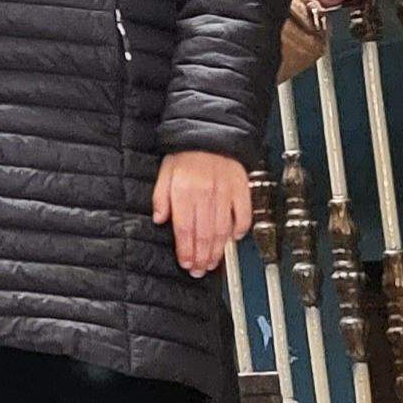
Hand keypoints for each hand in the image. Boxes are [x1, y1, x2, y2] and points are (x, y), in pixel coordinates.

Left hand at [152, 150, 255, 275]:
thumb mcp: (165, 172)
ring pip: (222, 230)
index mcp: (184, 191)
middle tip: (199, 270)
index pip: (184, 228)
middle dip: (201, 257)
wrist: (211, 132)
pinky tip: (235, 239)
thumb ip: (160, 197)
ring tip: (213, 263)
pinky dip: (240, 229)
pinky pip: (244, 215)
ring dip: (218, 250)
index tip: (186, 263)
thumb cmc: (186, 154)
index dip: (185, 250)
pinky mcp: (241, 189)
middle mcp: (205, 194)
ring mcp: (225, 193)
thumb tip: (159, 219)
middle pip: (204, 234)